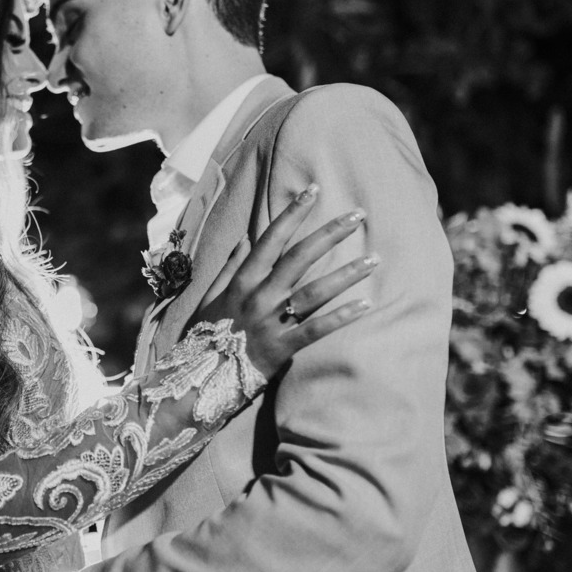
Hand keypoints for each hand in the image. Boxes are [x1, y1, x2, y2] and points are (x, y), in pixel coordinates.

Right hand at [196, 183, 375, 377]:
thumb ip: (229, 267)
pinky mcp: (281, 349)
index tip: (313, 191)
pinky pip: (316, 330)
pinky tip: (366, 305)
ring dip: (346, 273)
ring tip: (374, 259)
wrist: (197, 380)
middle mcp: (257, 297)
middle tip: (358, 215)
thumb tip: (245, 238)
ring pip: (313, 292)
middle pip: (298, 258)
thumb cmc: (205, 337)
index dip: (292, 214)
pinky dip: (341, 317)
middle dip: (330, 233)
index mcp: (241, 281)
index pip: (271, 239)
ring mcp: (270, 323)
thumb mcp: (210, 297)